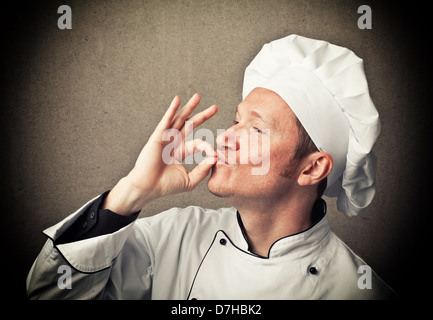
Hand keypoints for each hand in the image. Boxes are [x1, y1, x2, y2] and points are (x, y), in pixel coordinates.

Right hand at [103, 94, 217, 215]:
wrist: (148, 188)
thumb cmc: (165, 186)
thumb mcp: (190, 180)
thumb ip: (203, 170)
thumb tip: (215, 158)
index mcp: (180, 151)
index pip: (198, 143)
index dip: (208, 147)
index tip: (215, 155)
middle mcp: (173, 142)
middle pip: (190, 125)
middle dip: (202, 115)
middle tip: (215, 107)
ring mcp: (165, 138)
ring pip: (180, 119)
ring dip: (189, 107)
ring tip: (198, 96)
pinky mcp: (158, 137)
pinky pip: (167, 120)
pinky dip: (172, 109)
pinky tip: (177, 99)